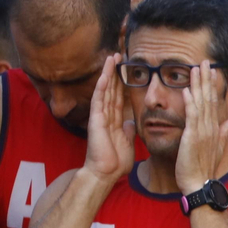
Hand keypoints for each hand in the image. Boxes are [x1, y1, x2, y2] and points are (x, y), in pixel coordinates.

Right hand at [83, 55, 134, 185]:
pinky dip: (102, 86)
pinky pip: (99, 100)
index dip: (123, 82)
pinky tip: (105, 75)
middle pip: (112, 89)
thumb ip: (128, 130)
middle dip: (115, 72)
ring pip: (104, 90)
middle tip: (119, 54)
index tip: (128, 68)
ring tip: (112, 57)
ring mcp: (100, 116)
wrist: (106, 173)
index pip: (120, 96)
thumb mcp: (127, 142)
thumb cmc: (116, 161)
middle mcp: (107, 115)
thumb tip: (131, 122)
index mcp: (115, 120)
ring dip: (108, 73)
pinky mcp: (96, 120)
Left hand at [176, 62, 227, 194]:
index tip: (211, 71)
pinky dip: (190, 102)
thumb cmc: (203, 168)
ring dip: (198, 84)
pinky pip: (192, 115)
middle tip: (206, 61)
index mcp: (215, 128)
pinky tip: (187, 89)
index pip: (214, 102)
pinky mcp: (193, 136)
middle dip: (207, 79)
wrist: (199, 184)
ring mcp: (203, 131)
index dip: (212, 85)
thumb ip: (225, 133)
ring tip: (196, 68)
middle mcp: (211, 127)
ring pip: (201, 102)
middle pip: (209, 98)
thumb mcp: (217, 148)